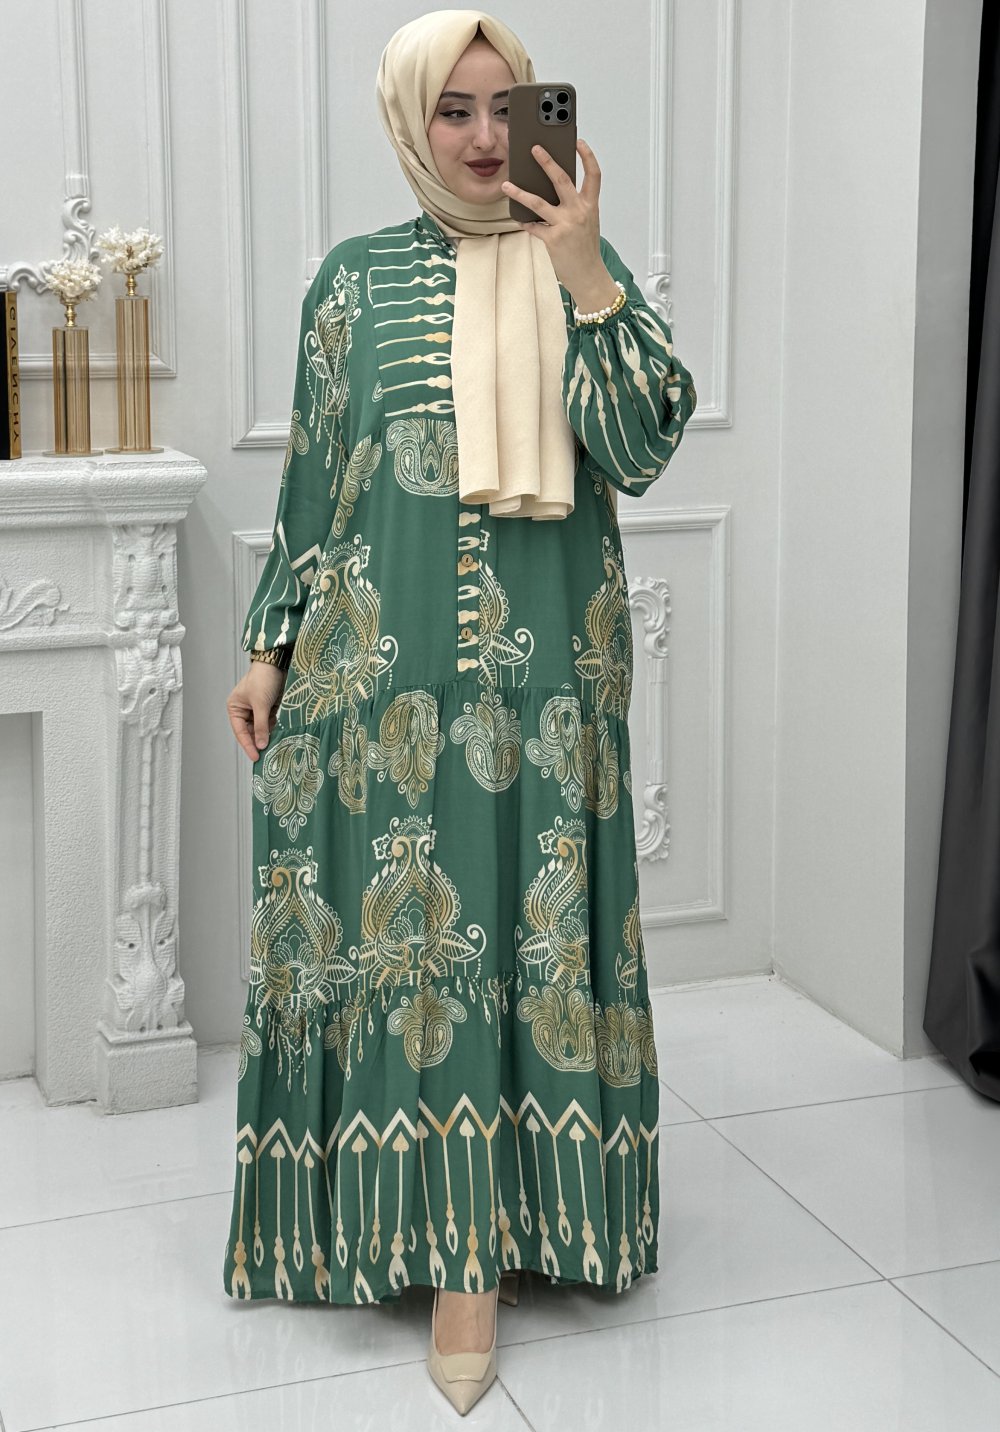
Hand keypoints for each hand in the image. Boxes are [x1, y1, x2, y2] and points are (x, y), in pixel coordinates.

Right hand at [227, 662, 285, 760]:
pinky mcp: (269, 708)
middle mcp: (244, 710)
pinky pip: (270, 723)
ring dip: (267, 737)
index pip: (240, 732)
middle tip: (266, 757)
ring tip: (274, 749)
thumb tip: (261, 745)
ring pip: (261, 729)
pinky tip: (279, 738)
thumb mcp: (261, 704)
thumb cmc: (263, 679)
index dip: (248, 745)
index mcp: (235, 708)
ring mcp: (257, 709)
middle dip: (258, 742)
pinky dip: (274, 730)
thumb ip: (261, 726)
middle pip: (250, 732)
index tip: (255, 758)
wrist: (277, 663)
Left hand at [500, 137, 602, 292]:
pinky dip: (526, 223)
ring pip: (538, 202)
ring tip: (506, 185)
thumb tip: (552, 190)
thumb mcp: (587, 222)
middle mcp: (579, 212)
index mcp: (591, 206)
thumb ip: (575, 205)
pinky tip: (520, 220)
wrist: (589, 276)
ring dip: (519, 192)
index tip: (578, 142)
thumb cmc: (586, 249)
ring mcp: (565, 225)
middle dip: (547, 161)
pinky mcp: (553, 239)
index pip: (594, 175)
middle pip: (561, 179)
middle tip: (534, 148)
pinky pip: (534, 227)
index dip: (587, 156)